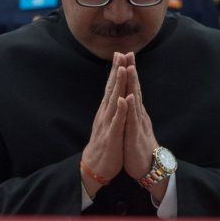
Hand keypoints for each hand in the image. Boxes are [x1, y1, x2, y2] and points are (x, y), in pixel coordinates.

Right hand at [81, 52, 129, 195]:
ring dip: (118, 85)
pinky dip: (121, 110)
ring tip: (123, 69)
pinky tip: (124, 100)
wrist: (95, 167)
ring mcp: (108, 124)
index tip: (121, 54)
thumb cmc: (104, 144)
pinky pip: (117, 122)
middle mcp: (105, 114)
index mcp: (107, 110)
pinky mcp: (112, 136)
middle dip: (117, 71)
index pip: (112, 86)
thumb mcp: (108, 122)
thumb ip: (111, 108)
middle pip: (112, 89)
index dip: (116, 70)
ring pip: (114, 101)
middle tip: (121, 53)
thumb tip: (114, 93)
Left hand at [122, 56, 158, 179]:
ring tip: (129, 68)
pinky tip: (129, 97)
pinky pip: (132, 120)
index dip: (128, 72)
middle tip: (129, 52)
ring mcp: (138, 124)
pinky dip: (130, 108)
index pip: (132, 88)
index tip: (124, 55)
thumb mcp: (134, 126)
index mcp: (136, 112)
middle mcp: (139, 115)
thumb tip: (132, 98)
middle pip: (135, 89)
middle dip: (131, 71)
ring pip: (135, 101)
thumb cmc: (139, 147)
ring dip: (132, 84)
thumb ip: (133, 112)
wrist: (148, 169)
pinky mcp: (135, 136)